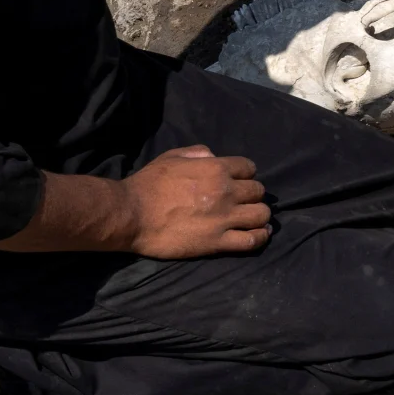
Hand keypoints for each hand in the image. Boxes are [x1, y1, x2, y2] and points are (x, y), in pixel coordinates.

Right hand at [119, 145, 271, 257]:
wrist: (132, 214)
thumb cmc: (149, 184)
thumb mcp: (172, 156)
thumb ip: (197, 152)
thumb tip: (214, 155)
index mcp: (216, 168)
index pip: (249, 168)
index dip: (246, 174)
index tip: (239, 181)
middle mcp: (226, 192)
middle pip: (258, 191)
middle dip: (252, 195)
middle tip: (243, 201)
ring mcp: (224, 218)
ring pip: (261, 215)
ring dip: (259, 215)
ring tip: (252, 218)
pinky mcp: (218, 242)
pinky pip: (252, 240)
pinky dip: (260, 236)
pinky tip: (259, 234)